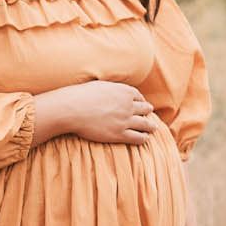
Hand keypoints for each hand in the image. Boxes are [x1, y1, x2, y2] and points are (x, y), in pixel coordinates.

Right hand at [34, 80, 161, 147]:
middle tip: (149, 115)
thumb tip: (113, 90)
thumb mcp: (100, 85)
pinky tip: (144, 139)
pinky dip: (143, 138)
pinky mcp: (120, 134)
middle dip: (147, 112)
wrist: (72, 109)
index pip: (139, 97)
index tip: (142, 104)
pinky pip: (139, 138)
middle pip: (145, 109)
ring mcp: (125, 120)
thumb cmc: (81, 96)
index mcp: (124, 91)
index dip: (142, 101)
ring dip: (150, 126)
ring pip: (146, 124)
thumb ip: (111, 89)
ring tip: (152, 129)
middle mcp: (128, 105)